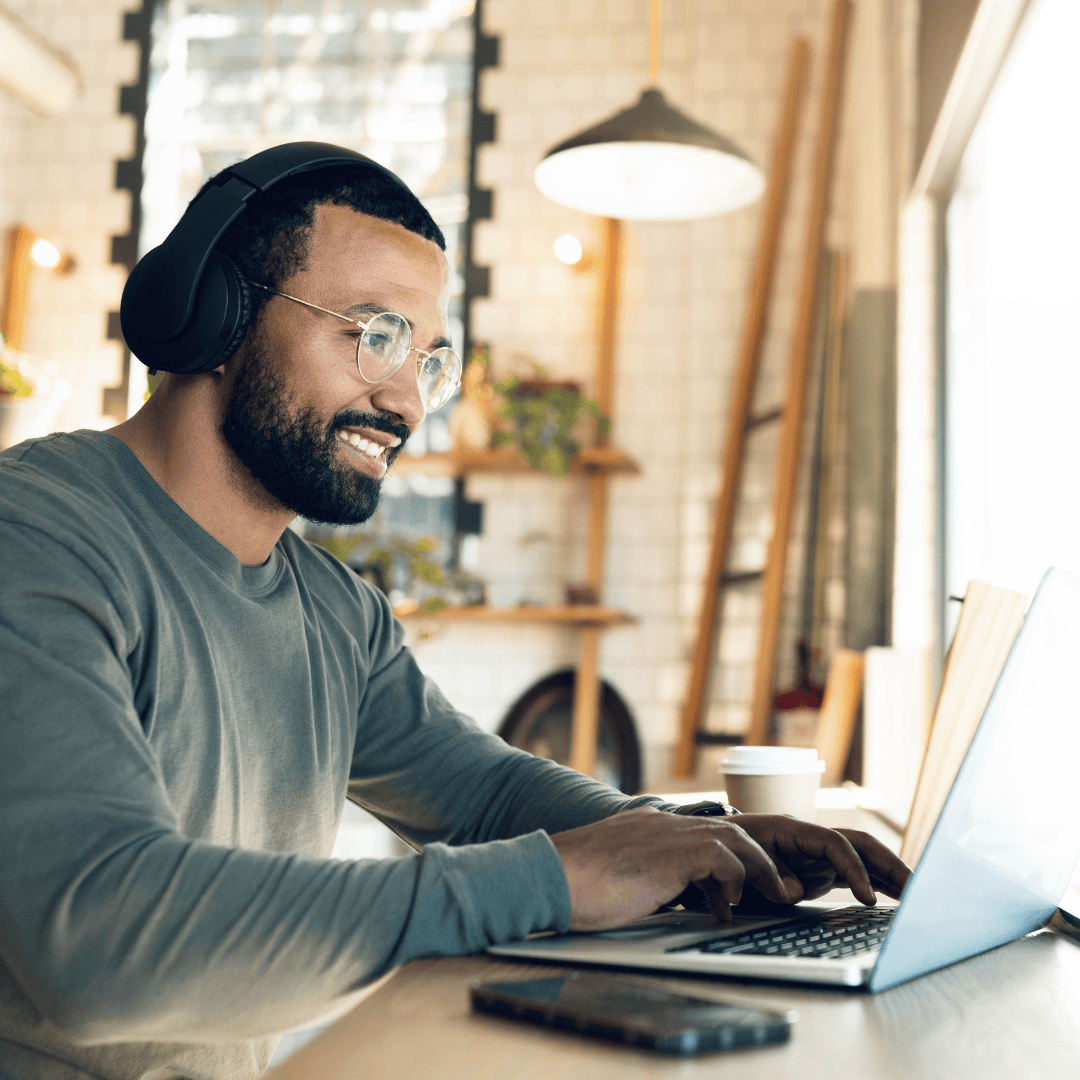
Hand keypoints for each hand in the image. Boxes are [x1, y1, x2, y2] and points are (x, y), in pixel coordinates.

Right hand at [548, 806, 802, 930]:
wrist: (549, 874)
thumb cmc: (571, 885)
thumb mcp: (612, 878)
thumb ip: (638, 878)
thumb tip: (653, 898)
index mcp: (647, 828)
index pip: (700, 833)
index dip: (726, 857)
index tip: (736, 886)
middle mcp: (661, 824)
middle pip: (728, 828)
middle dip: (756, 858)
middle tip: (773, 887)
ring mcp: (667, 834)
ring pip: (734, 838)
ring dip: (757, 869)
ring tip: (770, 896)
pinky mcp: (671, 853)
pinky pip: (723, 858)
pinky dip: (735, 881)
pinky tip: (727, 907)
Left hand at [721, 815, 911, 909]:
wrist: (713, 849)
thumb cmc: (725, 854)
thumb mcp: (741, 865)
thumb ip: (770, 876)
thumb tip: (794, 890)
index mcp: (792, 830)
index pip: (835, 843)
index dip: (854, 869)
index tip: (867, 898)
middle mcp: (810, 838)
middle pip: (860, 843)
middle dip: (889, 864)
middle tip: (917, 891)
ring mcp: (817, 854)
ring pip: (863, 857)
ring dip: (890, 873)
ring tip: (920, 897)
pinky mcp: (819, 870)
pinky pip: (855, 872)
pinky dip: (877, 882)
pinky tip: (898, 897)